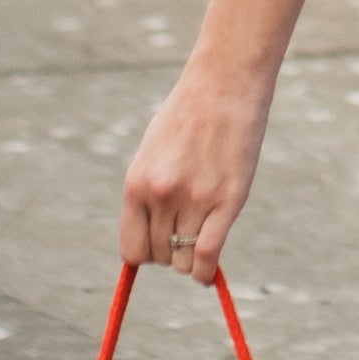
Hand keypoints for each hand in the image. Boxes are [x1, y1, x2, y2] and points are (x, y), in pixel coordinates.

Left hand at [118, 52, 271, 284]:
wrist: (224, 84)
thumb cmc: (188, 116)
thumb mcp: (153, 154)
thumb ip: (148, 195)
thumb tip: (150, 237)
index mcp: (136, 184)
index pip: (131, 249)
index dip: (146, 254)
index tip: (158, 247)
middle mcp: (161, 196)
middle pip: (159, 257)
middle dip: (170, 254)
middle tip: (185, 236)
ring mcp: (194, 200)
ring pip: (185, 261)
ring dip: (191, 261)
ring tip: (201, 242)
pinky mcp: (227, 201)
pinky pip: (208, 255)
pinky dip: (206, 273)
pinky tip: (209, 275)